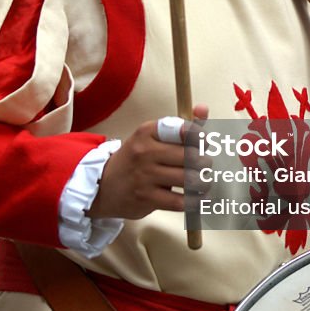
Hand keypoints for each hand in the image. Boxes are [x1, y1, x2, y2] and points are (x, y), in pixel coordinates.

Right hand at [89, 105, 208, 219]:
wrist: (104, 185)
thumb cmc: (137, 159)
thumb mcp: (152, 137)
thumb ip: (181, 126)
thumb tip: (203, 108)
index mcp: (148, 132)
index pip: (182, 129)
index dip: (200, 137)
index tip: (205, 143)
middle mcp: (145, 151)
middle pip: (190, 156)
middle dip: (205, 163)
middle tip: (205, 166)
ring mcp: (145, 176)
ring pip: (188, 179)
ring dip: (203, 182)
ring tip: (203, 182)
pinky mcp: (146, 198)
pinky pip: (179, 201)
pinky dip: (194, 201)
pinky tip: (197, 198)